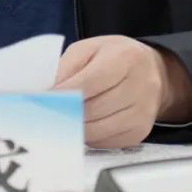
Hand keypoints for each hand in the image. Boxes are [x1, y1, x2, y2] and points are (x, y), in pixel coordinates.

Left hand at [53, 35, 191, 148]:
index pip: (88, 83)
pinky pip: (104, 142)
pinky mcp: (139, 133)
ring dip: (74, 126)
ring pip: (96, 130)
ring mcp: (142, 113)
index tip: (41, 99)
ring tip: (63, 116)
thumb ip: (66, 68)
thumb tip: (46, 93)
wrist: (150, 71)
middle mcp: (141, 86)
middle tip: (46, 110)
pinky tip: (84, 123)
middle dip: (65, 111)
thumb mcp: (88, 49)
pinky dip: (88, 136)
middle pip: (92, 110)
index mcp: (126, 58)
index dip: (62, 94)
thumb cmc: (114, 57)